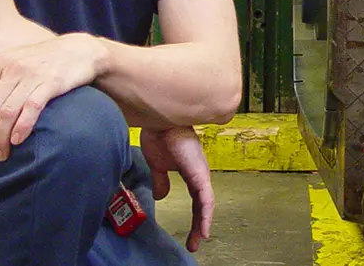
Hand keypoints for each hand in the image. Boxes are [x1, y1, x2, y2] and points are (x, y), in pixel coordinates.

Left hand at [0, 33, 103, 160]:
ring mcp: (31, 73)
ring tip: (4, 154)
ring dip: (2, 138)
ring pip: (7, 112)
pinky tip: (18, 140)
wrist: (80, 51)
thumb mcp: (13, 69)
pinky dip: (21, 127)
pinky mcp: (50, 81)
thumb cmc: (44, 64)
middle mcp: (12, 66)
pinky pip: (30, 108)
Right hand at [139, 126, 213, 251]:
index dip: (194, 218)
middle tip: (194, 243)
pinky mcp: (199, 174)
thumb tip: (160, 196)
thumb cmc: (160, 135)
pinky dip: (206, 215)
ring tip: (200, 240)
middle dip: (199, 225)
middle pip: (202, 206)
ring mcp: (201, 174)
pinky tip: (204, 228)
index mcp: (191, 173)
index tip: (192, 235)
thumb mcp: (158, 165)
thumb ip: (160, 180)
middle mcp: (199, 175)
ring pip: (206, 205)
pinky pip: (205, 199)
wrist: (162, 119)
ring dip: (203, 224)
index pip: (196, 201)